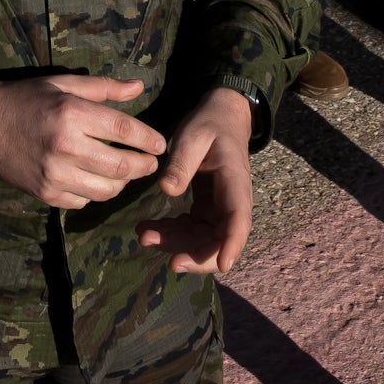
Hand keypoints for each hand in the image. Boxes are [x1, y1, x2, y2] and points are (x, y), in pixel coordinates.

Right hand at [0, 72, 166, 208]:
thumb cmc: (25, 98)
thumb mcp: (63, 84)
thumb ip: (103, 87)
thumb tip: (139, 86)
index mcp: (71, 114)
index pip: (123, 129)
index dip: (148, 139)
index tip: (161, 144)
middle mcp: (65, 146)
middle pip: (120, 166)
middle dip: (143, 166)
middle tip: (151, 162)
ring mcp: (54, 174)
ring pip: (105, 190)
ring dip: (123, 184)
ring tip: (126, 173)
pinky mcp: (45, 194)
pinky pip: (83, 201)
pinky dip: (96, 193)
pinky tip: (96, 181)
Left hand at [139, 89, 257, 275]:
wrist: (220, 117)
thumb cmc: (209, 123)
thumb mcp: (192, 137)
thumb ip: (181, 163)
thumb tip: (166, 190)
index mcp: (235, 184)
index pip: (239, 221)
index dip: (232, 245)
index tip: (223, 266)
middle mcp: (232, 202)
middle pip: (221, 241)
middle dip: (197, 256)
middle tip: (169, 262)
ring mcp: (220, 209)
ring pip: (203, 240)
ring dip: (177, 245)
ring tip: (144, 235)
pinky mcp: (206, 209)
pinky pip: (192, 230)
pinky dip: (172, 233)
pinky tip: (149, 228)